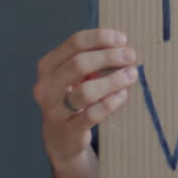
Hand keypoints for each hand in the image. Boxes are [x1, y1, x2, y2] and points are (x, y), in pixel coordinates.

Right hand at [33, 28, 138, 170]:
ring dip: (112, 80)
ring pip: (86, 91)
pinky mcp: (69, 131)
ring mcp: (55, 111)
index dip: (100, 38)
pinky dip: (111, 102)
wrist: (61, 140)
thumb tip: (121, 47)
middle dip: (109, 57)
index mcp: (47, 67)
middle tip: (131, 56)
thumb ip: (91, 60)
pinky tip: (123, 95)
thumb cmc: (73, 98)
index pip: (74, 43)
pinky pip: (92, 114)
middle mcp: (46, 87)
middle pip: (79, 64)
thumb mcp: (74, 76)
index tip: (122, 39)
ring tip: (131, 75)